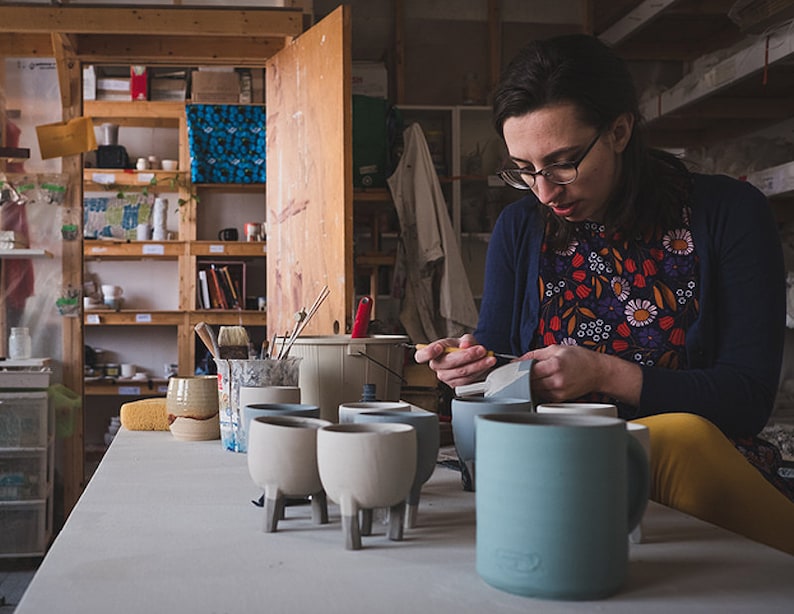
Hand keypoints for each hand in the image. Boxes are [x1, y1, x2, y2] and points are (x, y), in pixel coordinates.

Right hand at [414, 334, 496, 387]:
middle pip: (449, 363)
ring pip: (461, 372)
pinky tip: (486, 364)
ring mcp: (445, 377)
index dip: (428, 353)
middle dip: (467, 356)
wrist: (471, 358)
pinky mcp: (455, 385)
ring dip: (478, 365)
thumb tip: (466, 345)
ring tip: (489, 357)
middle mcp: (437, 366)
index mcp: (433, 352)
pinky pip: (468, 379)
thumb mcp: (465, 339)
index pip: (421, 355)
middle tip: (481, 350)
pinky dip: (479, 371)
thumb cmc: (463, 349)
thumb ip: (466, 340)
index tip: (439, 348)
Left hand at [524, 344, 640, 405]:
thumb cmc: (579, 358)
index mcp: (555, 365)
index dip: (518, 369)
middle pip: (529, 381)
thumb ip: (534, 354)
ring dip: (530, 383)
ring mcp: (558, 392)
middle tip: (519, 371)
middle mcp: (556, 380)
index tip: (512, 367)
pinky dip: (538, 389)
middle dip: (522, 376)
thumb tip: (516, 360)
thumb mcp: (556, 349)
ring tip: (534, 375)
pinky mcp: (559, 399)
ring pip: (534, 389)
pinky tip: (542, 382)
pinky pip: (542, 395)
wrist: (598, 371)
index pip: (527, 370)